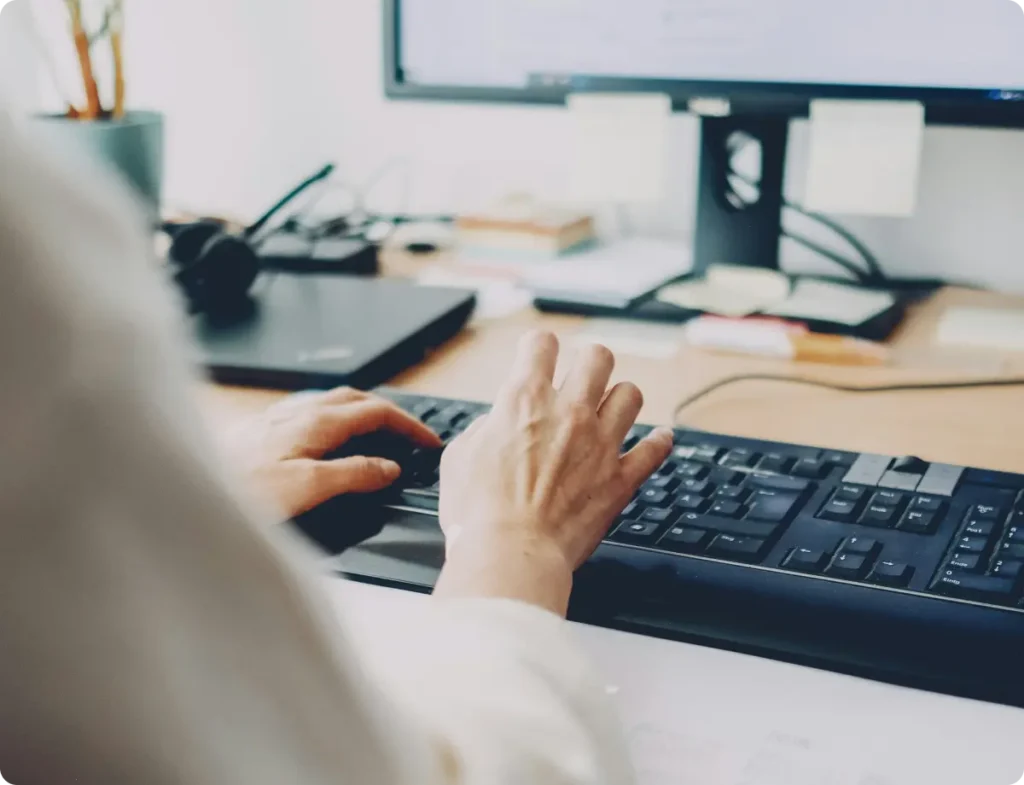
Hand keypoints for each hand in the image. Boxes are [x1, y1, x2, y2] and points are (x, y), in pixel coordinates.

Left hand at [223, 387, 440, 518]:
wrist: (182, 489)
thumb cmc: (239, 490)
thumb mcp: (307, 488)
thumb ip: (353, 474)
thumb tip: (388, 468)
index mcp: (316, 422)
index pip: (377, 411)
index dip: (408, 425)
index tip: (428, 443)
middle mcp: (298, 412)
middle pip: (357, 400)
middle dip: (390, 414)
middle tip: (410, 436)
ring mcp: (279, 418)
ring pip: (333, 404)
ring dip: (363, 414)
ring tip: (379, 435)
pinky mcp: (262, 430)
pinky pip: (312, 414)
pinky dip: (337, 422)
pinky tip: (329, 441)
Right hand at [434, 331, 672, 614]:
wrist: (511, 553)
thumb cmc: (478, 513)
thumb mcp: (460, 457)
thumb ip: (484, 430)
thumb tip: (496, 425)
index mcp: (523, 401)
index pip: (541, 344)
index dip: (539, 346)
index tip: (538, 355)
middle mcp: (567, 412)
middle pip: (597, 357)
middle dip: (589, 362)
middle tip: (582, 377)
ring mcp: (599, 444)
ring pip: (630, 394)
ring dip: (620, 398)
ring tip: (611, 409)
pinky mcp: (619, 479)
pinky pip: (654, 450)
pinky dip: (658, 443)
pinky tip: (658, 440)